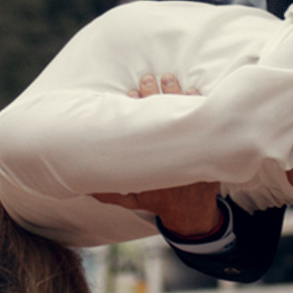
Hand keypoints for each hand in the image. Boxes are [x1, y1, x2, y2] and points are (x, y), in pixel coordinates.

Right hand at [87, 73, 226, 237]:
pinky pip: (207, 119)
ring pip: (184, 112)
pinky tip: (193, 91)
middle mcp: (172, 153)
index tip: (131, 94)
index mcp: (152, 161)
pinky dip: (199, 104)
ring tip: (167, 79)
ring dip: (174, 92)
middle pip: (162, 114)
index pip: (141, 129)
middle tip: (147, 80)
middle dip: (152, 94)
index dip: (135, 109)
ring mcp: (192, 149)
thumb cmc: (160, 201)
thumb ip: (110, 192)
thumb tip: (84, 186)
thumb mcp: (133, 198)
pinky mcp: (208, 148)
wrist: (192, 213)